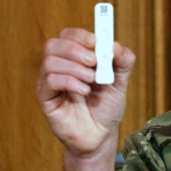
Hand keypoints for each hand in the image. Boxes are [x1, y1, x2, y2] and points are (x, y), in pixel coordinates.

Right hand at [37, 28, 134, 156]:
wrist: (101, 135)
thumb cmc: (107, 107)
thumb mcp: (121, 82)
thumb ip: (123, 62)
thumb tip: (115, 45)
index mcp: (76, 59)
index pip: (67, 35)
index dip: (79, 35)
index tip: (95, 42)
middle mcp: (60, 68)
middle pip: (53, 44)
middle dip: (75, 49)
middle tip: (94, 62)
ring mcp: (51, 83)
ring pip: (50, 62)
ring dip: (75, 67)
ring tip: (92, 80)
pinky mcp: (47, 99)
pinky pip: (50, 81)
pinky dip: (70, 82)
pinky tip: (84, 91)